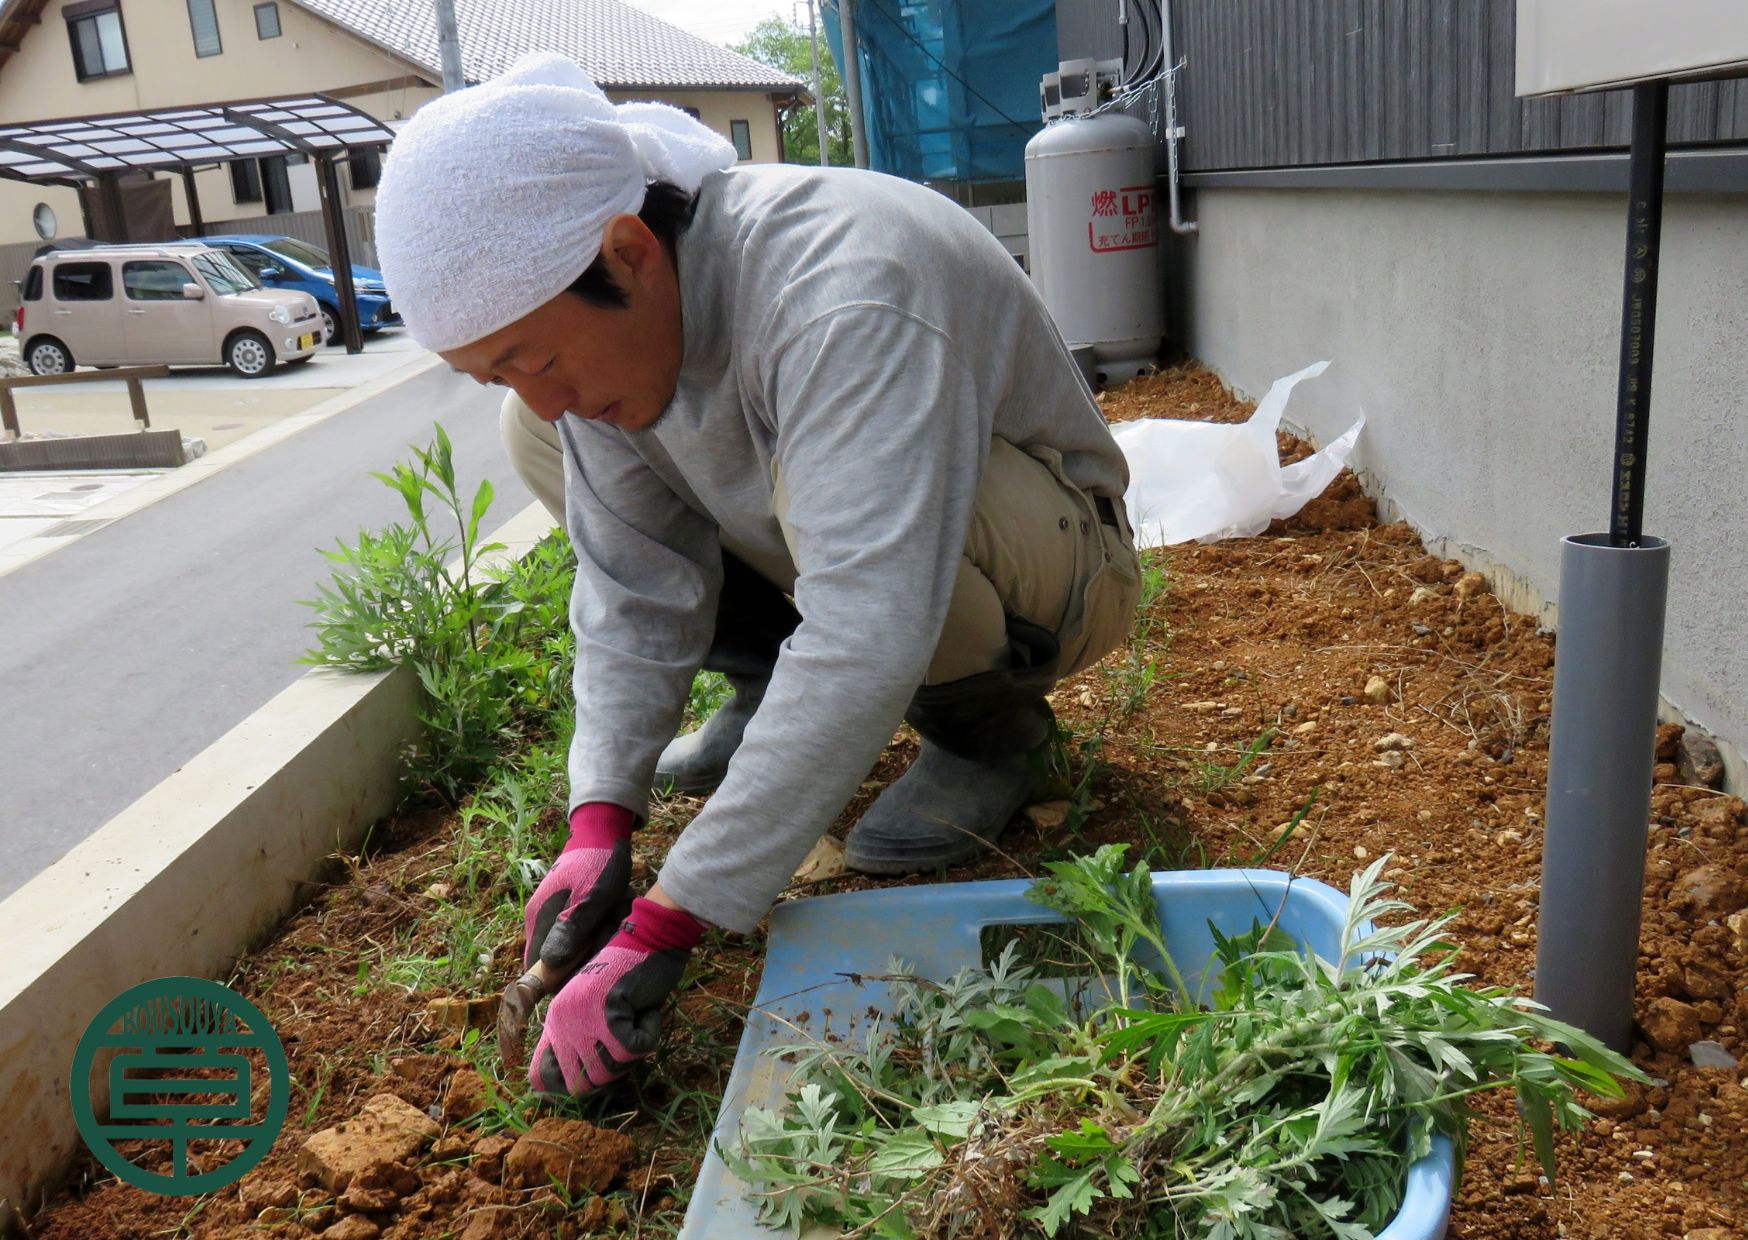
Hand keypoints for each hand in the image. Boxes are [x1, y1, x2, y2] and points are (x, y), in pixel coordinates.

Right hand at [522, 803, 636, 978]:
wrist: (601, 832)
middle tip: (606, 942)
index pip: (537, 967)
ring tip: (614, 925)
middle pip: (556, 958)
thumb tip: (549, 964)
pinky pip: (578, 929)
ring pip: (570, 944)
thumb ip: (571, 930)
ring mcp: (551, 912)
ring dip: (592, 942)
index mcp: (539, 921)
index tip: (584, 976)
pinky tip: (613, 918)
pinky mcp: (565, 907)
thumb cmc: (597, 866)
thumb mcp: (591, 899)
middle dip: (581, 958)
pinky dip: (596, 929)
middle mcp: (539, 920)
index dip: (558, 979)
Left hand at [529, 896, 704, 1096]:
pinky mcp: (607, 1016)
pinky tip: (646, 1009)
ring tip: (636, 1019)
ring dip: (632, 1051)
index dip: (570, 1085)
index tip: (597, 1073)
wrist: (650, 937)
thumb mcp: (597, 1010)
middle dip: (610, 1071)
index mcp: (555, 1021)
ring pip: (610, 1070)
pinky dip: (649, 1034)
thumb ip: (586, 1042)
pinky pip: (634, 1050)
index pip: (540, 1078)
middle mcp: (561, 1022)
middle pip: (582, 1085)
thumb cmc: (630, 973)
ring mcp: (581, 1019)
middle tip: (626, 1044)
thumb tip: (584, 1087)